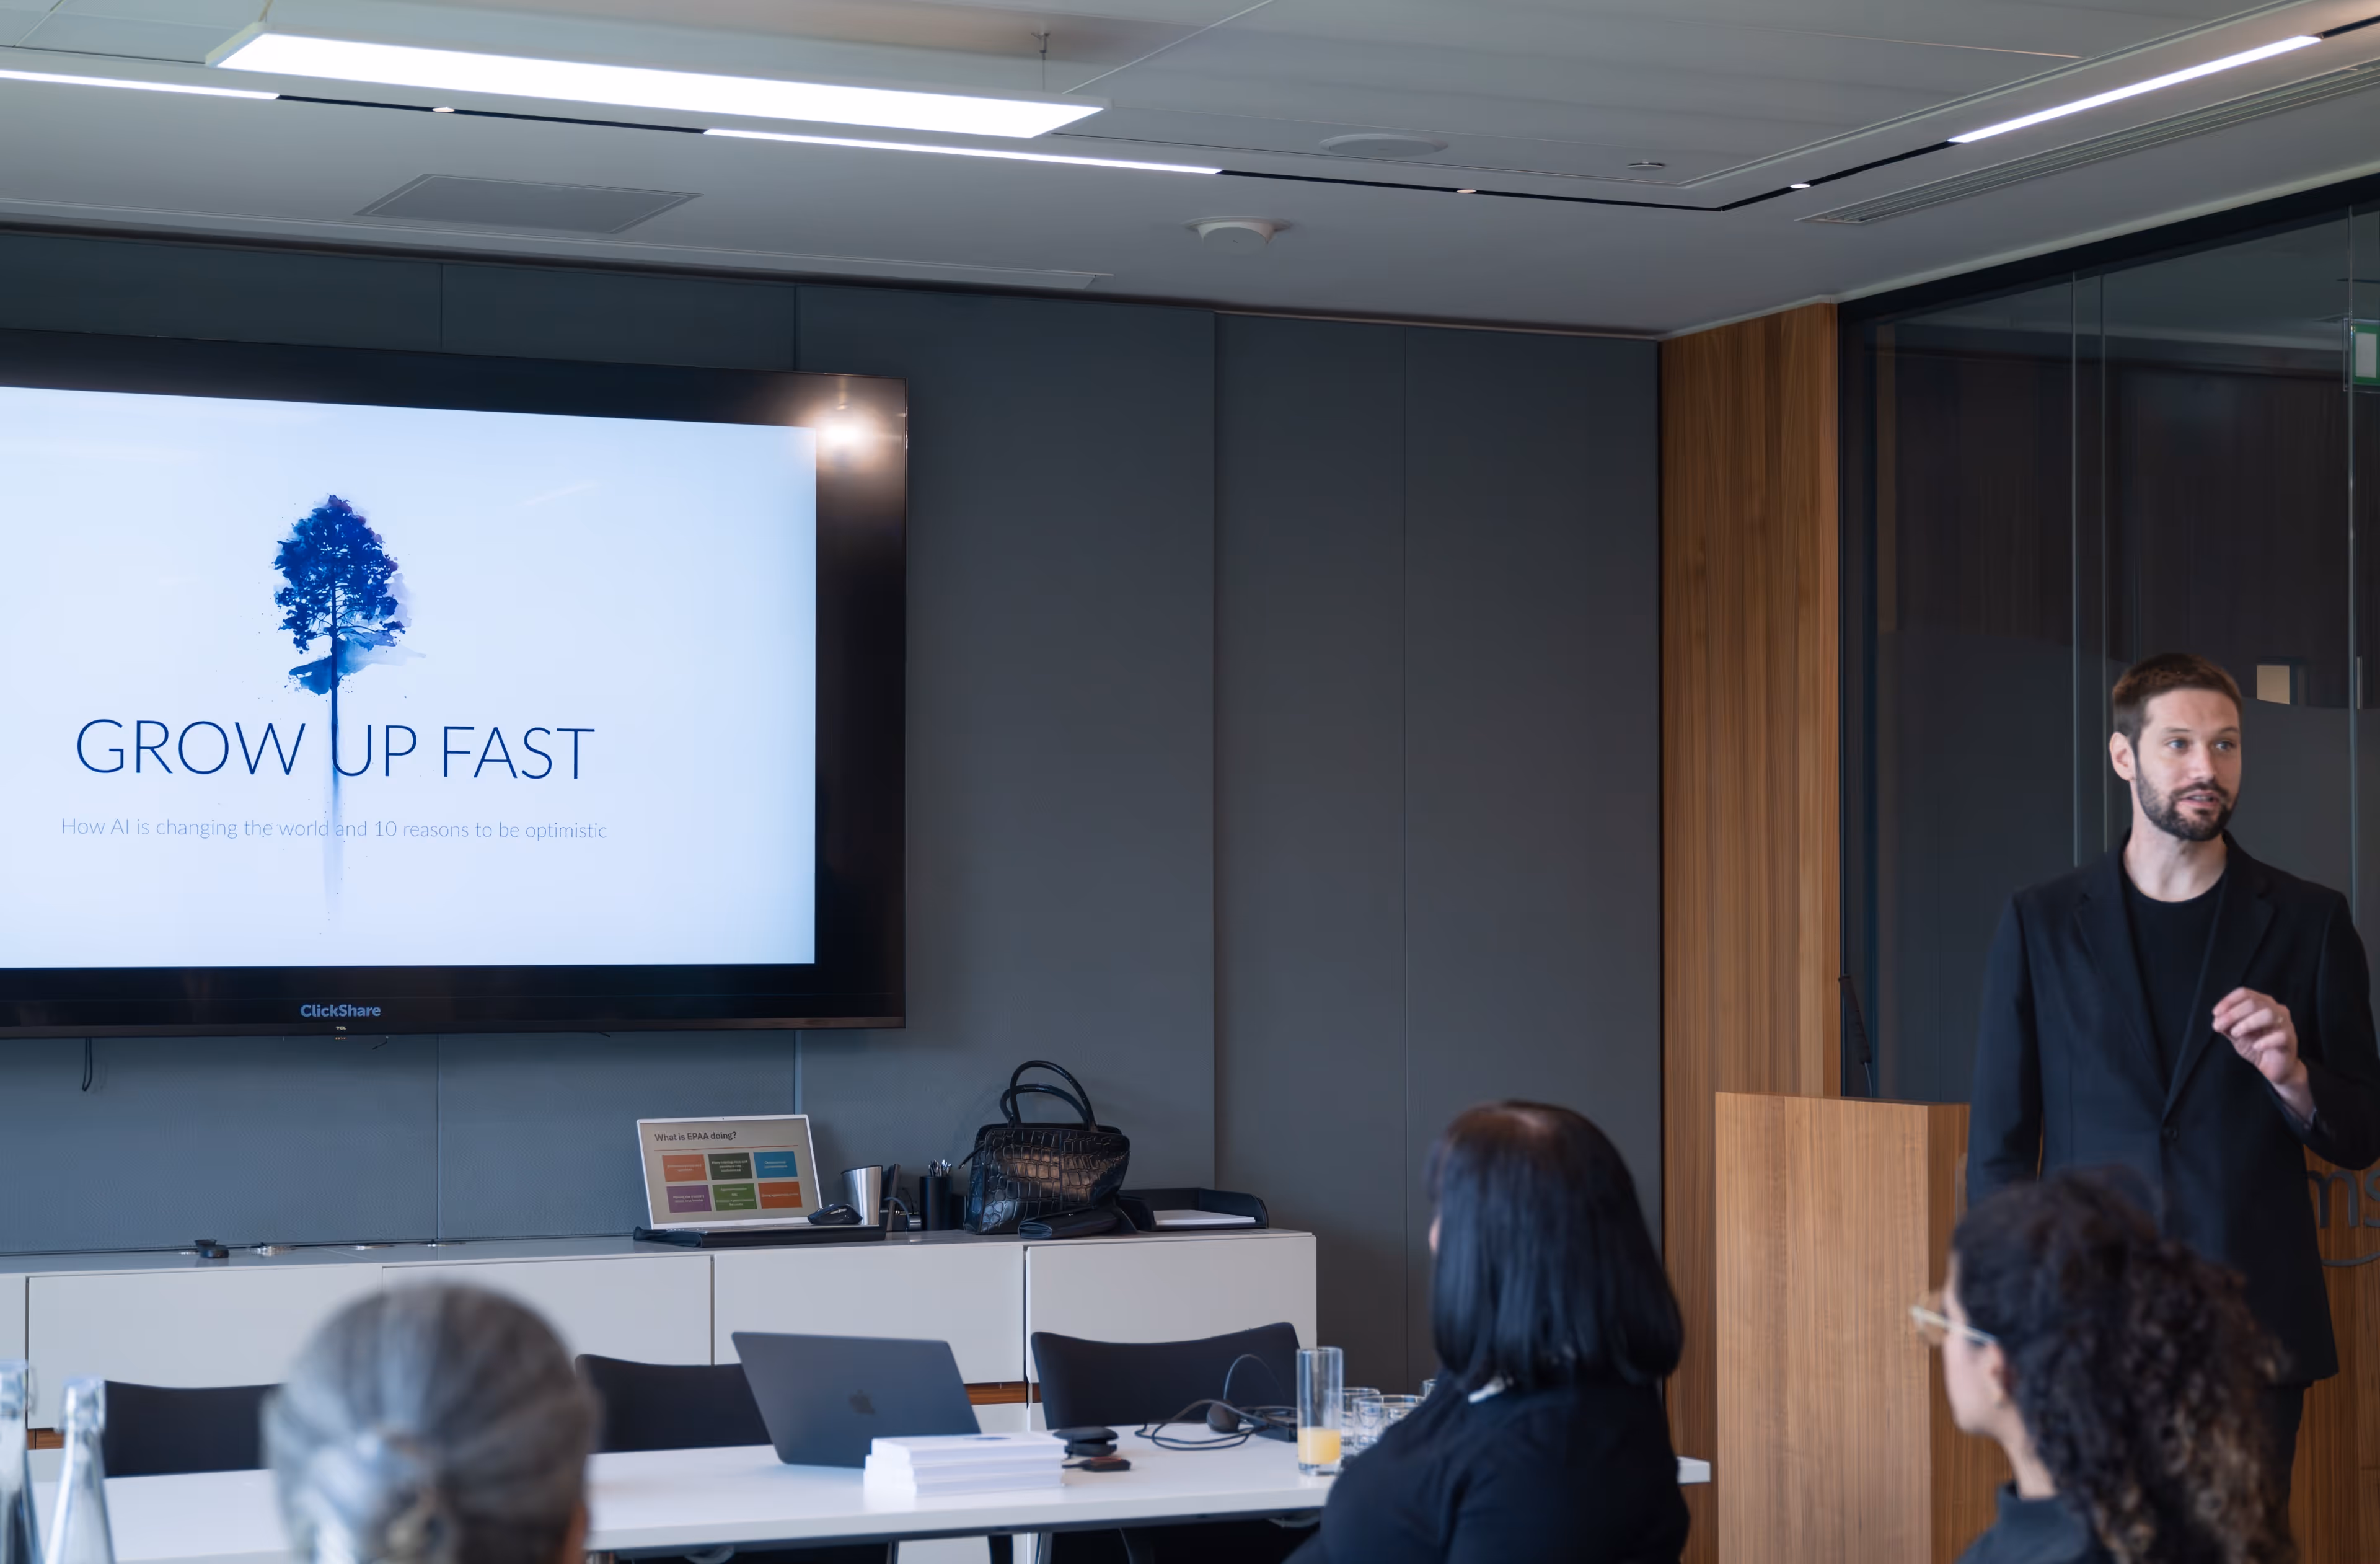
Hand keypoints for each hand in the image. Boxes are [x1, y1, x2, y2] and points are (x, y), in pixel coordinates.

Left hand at [2212, 986, 2313, 1118]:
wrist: (2273, 1071)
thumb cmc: (2255, 1048)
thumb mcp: (2235, 1036)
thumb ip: (2226, 1026)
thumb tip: (2216, 1021)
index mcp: (2261, 1004)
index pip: (2245, 992)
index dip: (2228, 1001)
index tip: (2215, 1015)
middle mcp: (2276, 1010)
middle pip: (2255, 1002)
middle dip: (2233, 1013)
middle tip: (2220, 1027)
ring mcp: (2286, 1025)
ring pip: (2269, 1013)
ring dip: (2248, 1022)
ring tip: (2236, 1036)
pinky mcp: (2291, 1041)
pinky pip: (2280, 1035)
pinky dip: (2264, 1040)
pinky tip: (2255, 1047)